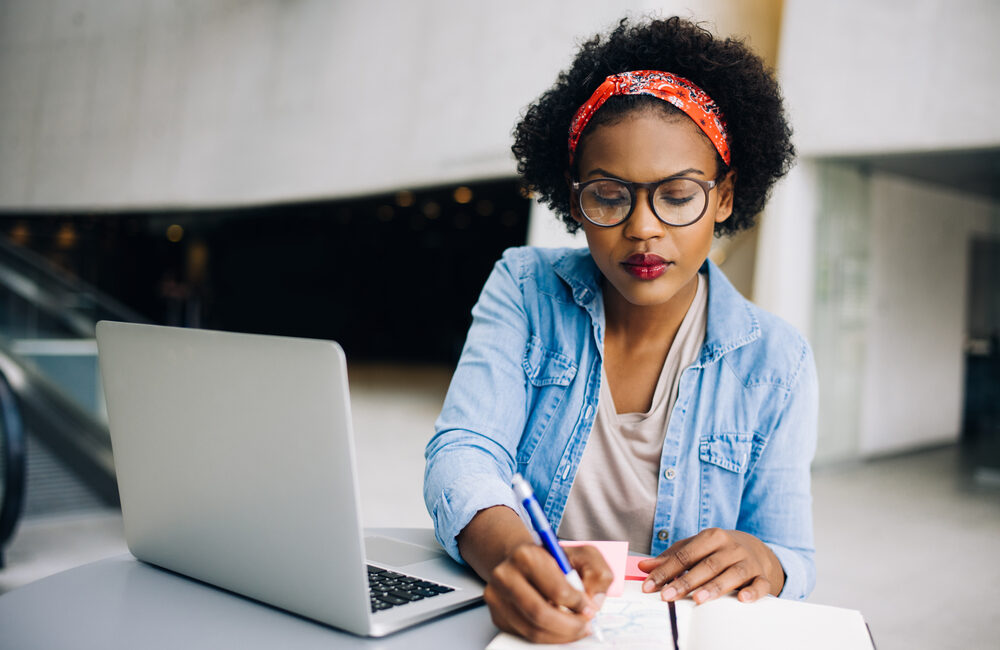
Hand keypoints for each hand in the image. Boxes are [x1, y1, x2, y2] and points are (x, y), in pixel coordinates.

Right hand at [483, 543, 612, 642]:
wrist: (522, 561)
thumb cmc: (554, 560)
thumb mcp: (582, 555)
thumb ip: (597, 573)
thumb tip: (594, 601)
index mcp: (526, 556)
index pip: (556, 590)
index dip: (578, 604)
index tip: (589, 608)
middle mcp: (505, 575)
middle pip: (540, 614)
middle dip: (570, 626)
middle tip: (585, 625)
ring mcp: (497, 597)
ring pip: (533, 630)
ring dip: (561, 635)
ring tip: (576, 628)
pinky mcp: (497, 615)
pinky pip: (525, 636)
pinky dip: (548, 637)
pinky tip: (559, 628)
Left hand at [637, 528, 783, 603]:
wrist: (755, 548)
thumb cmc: (717, 550)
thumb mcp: (695, 547)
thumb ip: (670, 557)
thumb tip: (644, 566)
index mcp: (711, 537)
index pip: (685, 555)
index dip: (666, 570)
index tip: (650, 585)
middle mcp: (730, 547)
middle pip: (706, 565)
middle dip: (685, 581)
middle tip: (668, 596)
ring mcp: (747, 561)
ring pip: (731, 574)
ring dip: (715, 587)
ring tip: (698, 599)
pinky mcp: (762, 576)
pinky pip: (760, 584)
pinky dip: (753, 591)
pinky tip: (742, 599)